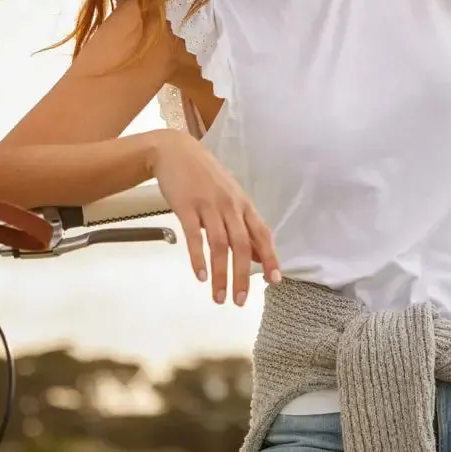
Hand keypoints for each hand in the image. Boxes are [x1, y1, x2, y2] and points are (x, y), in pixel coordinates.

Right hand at [150, 130, 281, 305]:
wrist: (175, 151)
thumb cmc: (204, 176)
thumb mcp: (229, 196)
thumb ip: (243, 224)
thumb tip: (259, 255)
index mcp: (242, 204)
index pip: (262, 233)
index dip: (270, 257)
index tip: (275, 281)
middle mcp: (229, 205)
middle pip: (242, 245)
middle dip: (243, 275)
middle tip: (240, 301)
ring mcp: (208, 205)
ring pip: (220, 245)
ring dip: (221, 274)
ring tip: (218, 296)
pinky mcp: (186, 206)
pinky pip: (195, 236)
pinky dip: (198, 257)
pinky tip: (200, 275)